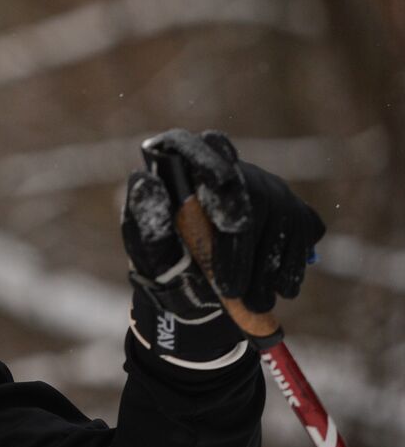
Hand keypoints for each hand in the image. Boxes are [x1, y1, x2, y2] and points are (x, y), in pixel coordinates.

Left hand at [137, 129, 325, 313]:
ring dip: (267, 266)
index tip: (219, 181)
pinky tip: (274, 289)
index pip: (202, 145)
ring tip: (251, 301)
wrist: (202, 299)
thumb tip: (144, 178)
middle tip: (230, 289)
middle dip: (241, 246)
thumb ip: (146, 222)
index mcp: (190, 173)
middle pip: (249, 192)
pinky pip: (303, 233)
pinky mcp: (297, 213)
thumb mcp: (151, 254)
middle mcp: (235, 172)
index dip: (211, 157)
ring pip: (281, 216)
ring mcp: (272, 190)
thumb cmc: (169, 270)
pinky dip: (290, 267)